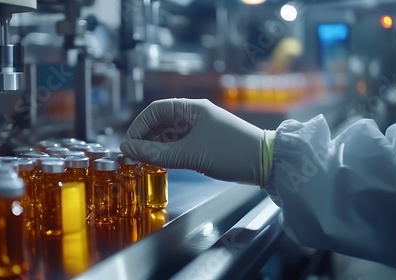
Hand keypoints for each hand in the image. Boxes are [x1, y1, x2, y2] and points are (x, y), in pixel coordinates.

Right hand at [120, 98, 263, 184]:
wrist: (267, 162)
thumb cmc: (230, 153)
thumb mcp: (189, 154)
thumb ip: (156, 153)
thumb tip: (128, 149)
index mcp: (191, 109)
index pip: (155, 110)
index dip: (139, 126)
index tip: (129, 145)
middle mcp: (194, 114)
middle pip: (161, 121)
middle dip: (146, 137)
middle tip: (135, 157)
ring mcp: (201, 127)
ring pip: (170, 133)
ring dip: (157, 146)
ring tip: (147, 162)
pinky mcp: (206, 140)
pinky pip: (180, 142)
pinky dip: (169, 151)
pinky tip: (164, 162)